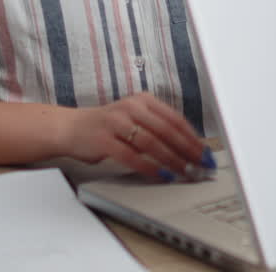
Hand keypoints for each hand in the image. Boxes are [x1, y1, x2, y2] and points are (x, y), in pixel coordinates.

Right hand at [60, 92, 212, 181]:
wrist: (70, 128)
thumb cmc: (106, 127)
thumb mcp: (134, 118)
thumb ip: (156, 127)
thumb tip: (188, 148)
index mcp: (142, 100)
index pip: (175, 118)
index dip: (193, 137)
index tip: (205, 152)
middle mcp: (131, 108)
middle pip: (167, 130)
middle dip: (188, 150)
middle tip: (201, 165)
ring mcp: (116, 122)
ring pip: (152, 142)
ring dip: (172, 160)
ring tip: (185, 172)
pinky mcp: (104, 140)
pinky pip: (131, 155)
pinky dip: (148, 167)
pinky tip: (160, 175)